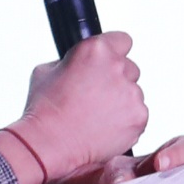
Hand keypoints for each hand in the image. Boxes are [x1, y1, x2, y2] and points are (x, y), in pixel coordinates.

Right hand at [0, 32, 145, 183]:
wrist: (49, 143)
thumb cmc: (44, 110)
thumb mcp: (47, 71)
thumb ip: (72, 61)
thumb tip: (80, 63)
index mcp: (95, 50)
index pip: (122, 40)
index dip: (114, 52)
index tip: (108, 63)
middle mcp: (117, 67)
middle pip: (129, 68)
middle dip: (116, 80)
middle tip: (96, 97)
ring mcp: (131, 92)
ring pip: (134, 93)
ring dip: (121, 102)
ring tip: (96, 117)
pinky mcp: (139, 116)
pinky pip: (137, 114)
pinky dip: (126, 122)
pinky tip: (104, 128)